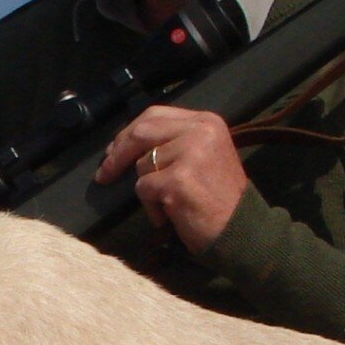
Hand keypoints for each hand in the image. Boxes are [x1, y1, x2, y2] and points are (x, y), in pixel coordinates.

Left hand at [95, 105, 248, 253]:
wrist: (240, 229)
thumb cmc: (219, 198)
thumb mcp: (205, 155)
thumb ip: (175, 141)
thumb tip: (127, 143)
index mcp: (206, 122)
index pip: (155, 114)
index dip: (128, 132)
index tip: (113, 149)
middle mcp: (200, 132)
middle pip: (142, 132)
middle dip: (117, 154)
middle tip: (104, 173)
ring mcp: (190, 154)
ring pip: (141, 165)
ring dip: (147, 190)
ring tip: (168, 203)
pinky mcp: (178, 179)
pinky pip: (144, 189)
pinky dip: (151, 207)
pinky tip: (170, 215)